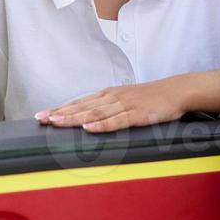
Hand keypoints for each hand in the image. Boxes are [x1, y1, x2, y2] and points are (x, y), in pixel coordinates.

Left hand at [36, 81, 185, 132]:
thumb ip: (109, 108)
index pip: (80, 102)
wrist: (177, 91)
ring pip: (95, 113)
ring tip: (57, 122)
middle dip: (60, 113)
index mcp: (109, 94)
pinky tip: (89, 128)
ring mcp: (125, 105)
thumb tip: (90, 119)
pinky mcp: (138, 114)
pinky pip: (117, 120)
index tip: (42, 115)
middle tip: (41, 119)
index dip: (60, 108)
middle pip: (82, 106)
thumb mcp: (127, 100)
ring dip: (75, 118)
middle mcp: (113, 97)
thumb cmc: (152, 98)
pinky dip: (102, 124)